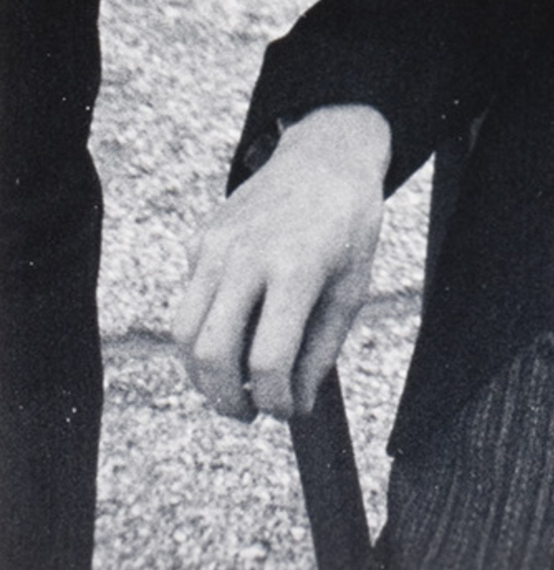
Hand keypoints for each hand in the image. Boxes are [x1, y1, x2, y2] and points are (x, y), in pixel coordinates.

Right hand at [174, 104, 390, 420]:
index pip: (268, 361)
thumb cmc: (348, 226)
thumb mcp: (353, 288)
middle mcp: (248, 256)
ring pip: (184, 333)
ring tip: (231, 387)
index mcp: (296, 268)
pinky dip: (203, 332)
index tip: (286, 411)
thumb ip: (321, 351)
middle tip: (248, 412)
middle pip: (211, 354)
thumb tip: (293, 405)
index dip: (275, 401)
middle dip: (226, 400)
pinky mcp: (202, 239)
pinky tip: (233, 332)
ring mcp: (218, 245)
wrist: (327, 156)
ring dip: (202, 375)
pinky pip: (189, 301)